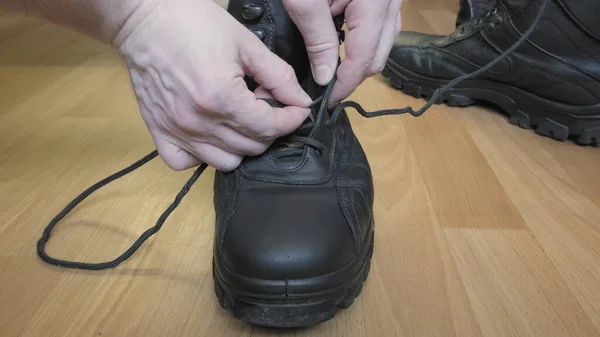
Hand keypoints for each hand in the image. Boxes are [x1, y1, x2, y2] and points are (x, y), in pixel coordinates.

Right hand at [114, 0, 311, 170]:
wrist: (144, 20)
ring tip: (240, 118)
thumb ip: (278, 76)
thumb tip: (300, 101)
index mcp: (222, 97)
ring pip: (226, 162)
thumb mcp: (245, 43)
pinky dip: (203, 155)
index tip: (296, 109)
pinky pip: (186, 163)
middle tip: (264, 103)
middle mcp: (199, 122)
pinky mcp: (159, 132)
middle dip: (269, 128)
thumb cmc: (191, 23)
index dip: (291, 119)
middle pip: (252, 147)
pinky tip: (211, 133)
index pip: (270, 128)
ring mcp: (177, 131)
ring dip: (242, 145)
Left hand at [283, 0, 402, 103]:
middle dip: (352, 76)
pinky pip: (382, 28)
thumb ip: (318, 37)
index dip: (345, 84)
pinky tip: (342, 42)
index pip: (364, 57)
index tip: (326, 100)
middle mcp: (392, 1)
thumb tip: (325, 77)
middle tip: (325, 87)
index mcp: (375, 1)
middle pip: (378, 56)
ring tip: (331, 66)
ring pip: (383, 44)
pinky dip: (364, 41)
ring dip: (359, 60)